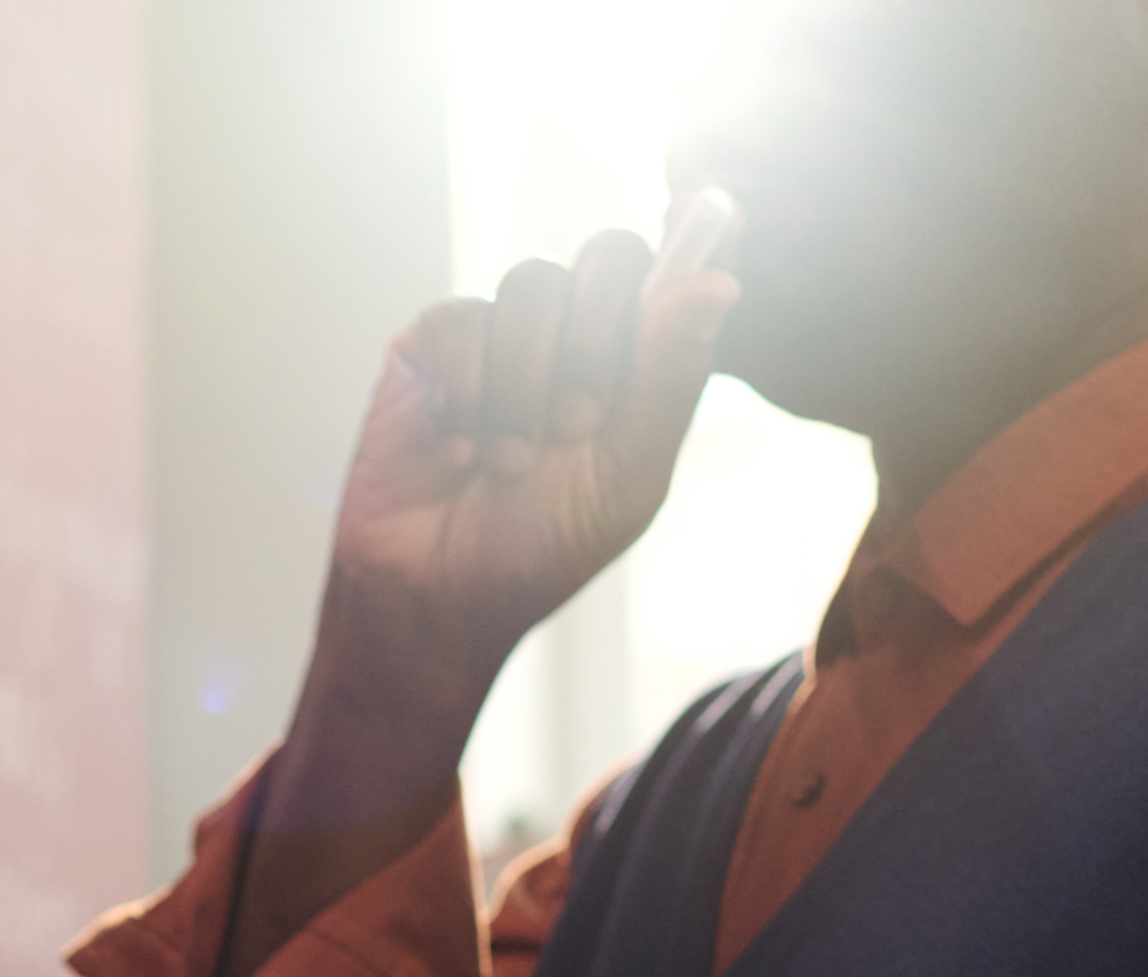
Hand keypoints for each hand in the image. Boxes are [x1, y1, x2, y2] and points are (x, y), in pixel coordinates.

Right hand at [318, 192, 742, 731]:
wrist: (439, 598)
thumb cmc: (542, 545)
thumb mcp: (630, 475)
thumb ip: (669, 377)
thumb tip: (717, 282)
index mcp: (638, 357)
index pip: (682, 261)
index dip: (702, 229)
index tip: (715, 208)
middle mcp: (574, 329)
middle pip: (610, 253)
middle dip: (598, 344)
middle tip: (576, 427)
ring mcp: (499, 330)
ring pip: (532, 284)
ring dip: (526, 388)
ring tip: (510, 462)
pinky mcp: (430, 344)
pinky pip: (462, 320)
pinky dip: (467, 401)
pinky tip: (456, 455)